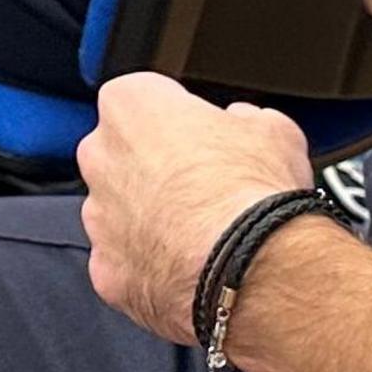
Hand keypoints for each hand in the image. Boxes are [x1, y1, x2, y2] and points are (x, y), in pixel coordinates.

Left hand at [78, 73, 315, 343]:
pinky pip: (125, 264)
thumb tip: (245, 123)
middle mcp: (100, 157)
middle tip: (206, 189)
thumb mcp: (273, 131)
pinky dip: (151, 269)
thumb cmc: (253, 194)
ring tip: (204, 236)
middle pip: (124, 156)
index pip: (144, 99)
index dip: (180, 119)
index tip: (205, 136)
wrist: (247, 271)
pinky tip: (190, 272)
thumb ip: (246, 119)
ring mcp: (98, 218)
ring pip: (120, 214)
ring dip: (152, 221)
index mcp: (130, 106)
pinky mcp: (107, 271)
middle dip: (158, 170)